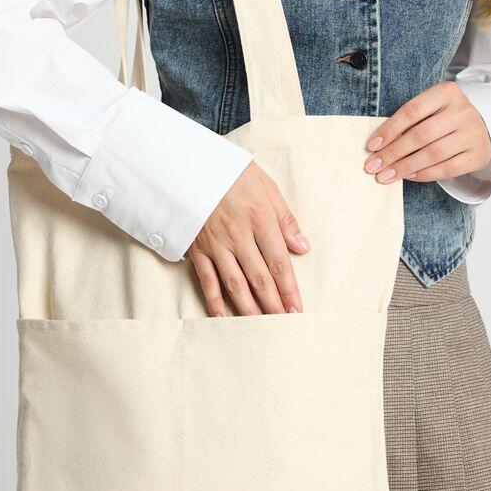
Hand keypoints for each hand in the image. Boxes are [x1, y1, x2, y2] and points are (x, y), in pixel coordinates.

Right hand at [186, 161, 310, 316]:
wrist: (187, 164)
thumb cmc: (231, 172)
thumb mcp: (266, 186)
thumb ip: (285, 219)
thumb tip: (303, 247)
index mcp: (260, 218)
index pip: (279, 262)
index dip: (290, 289)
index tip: (298, 309)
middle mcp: (238, 235)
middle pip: (260, 278)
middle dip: (274, 305)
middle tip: (285, 325)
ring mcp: (216, 244)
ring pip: (235, 284)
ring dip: (250, 309)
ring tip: (262, 327)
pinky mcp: (197, 248)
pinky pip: (207, 280)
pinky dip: (216, 302)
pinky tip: (224, 318)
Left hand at [363, 80, 490, 184]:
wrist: (482, 128)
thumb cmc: (444, 117)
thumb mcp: (430, 109)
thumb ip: (408, 121)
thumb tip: (378, 145)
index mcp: (447, 92)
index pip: (412, 110)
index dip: (389, 129)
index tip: (372, 145)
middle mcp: (462, 111)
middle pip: (421, 135)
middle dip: (393, 153)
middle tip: (373, 166)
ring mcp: (473, 133)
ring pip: (433, 154)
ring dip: (405, 167)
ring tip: (386, 175)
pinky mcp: (477, 155)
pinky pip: (447, 169)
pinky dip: (424, 174)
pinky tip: (408, 176)